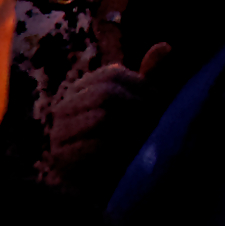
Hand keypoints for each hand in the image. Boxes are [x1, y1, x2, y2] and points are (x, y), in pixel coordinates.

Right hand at [42, 43, 166, 188]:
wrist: (113, 180)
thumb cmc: (131, 136)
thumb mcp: (144, 103)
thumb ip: (151, 77)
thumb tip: (166, 45)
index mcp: (83, 89)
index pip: (112, 75)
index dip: (143, 88)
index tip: (160, 104)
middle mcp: (65, 106)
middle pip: (106, 94)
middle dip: (139, 108)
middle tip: (155, 123)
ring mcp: (58, 132)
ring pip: (101, 117)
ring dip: (131, 129)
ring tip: (144, 138)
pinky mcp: (61, 157)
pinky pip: (92, 146)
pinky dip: (117, 151)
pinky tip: (127, 155)